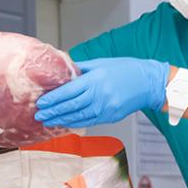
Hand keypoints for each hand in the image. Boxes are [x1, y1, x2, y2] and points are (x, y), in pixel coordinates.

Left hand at [34, 58, 169, 127]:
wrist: (148, 83)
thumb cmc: (125, 69)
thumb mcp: (101, 63)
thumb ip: (81, 69)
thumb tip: (63, 70)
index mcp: (95, 80)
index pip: (68, 91)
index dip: (53, 99)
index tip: (41, 102)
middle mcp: (99, 95)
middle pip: (70, 106)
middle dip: (53, 112)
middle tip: (39, 115)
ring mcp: (105, 108)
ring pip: (78, 117)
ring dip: (61, 120)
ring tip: (48, 121)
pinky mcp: (110, 116)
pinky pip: (89, 121)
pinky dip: (75, 123)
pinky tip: (65, 123)